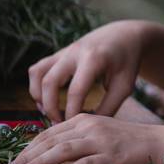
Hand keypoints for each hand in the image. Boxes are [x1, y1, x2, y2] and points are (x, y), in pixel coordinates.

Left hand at [0, 114, 163, 163]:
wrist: (161, 142)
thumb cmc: (130, 142)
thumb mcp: (100, 136)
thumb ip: (77, 143)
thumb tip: (51, 160)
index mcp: (85, 119)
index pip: (48, 133)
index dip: (27, 148)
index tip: (11, 162)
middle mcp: (89, 126)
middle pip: (50, 141)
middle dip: (25, 157)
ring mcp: (100, 140)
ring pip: (62, 151)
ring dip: (37, 163)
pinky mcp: (111, 155)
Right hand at [28, 21, 150, 121]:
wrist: (125, 35)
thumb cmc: (127, 62)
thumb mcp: (124, 85)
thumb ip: (109, 106)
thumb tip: (88, 128)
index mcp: (94, 58)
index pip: (76, 91)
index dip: (71, 112)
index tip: (74, 127)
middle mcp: (75, 52)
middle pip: (49, 82)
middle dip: (50, 107)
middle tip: (59, 123)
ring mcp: (64, 51)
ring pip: (37, 74)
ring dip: (38, 96)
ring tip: (51, 112)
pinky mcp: (58, 54)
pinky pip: (37, 69)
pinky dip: (37, 86)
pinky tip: (48, 99)